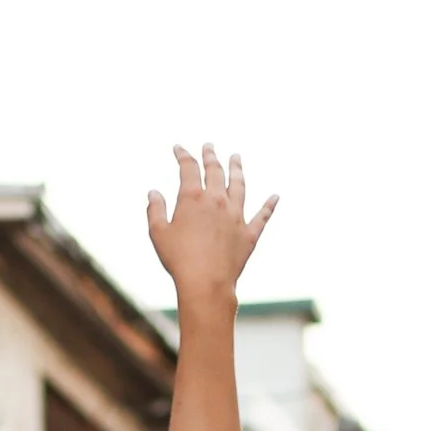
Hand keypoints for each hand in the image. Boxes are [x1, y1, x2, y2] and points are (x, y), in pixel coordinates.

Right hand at [147, 143, 276, 307]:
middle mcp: (217, 201)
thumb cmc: (178, 260)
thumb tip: (154, 193)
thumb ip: (155, 210)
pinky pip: (263, 215)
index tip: (179, 148)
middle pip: (216, 171)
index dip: (183, 155)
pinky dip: (269, 205)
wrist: (206, 283)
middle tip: (209, 147)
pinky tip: (275, 197)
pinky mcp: (249, 234)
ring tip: (236, 158)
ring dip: (237, 169)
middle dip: (211, 156)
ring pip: (239, 185)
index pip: (189, 168)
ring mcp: (236, 216)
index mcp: (193, 198)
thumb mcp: (158, 233)